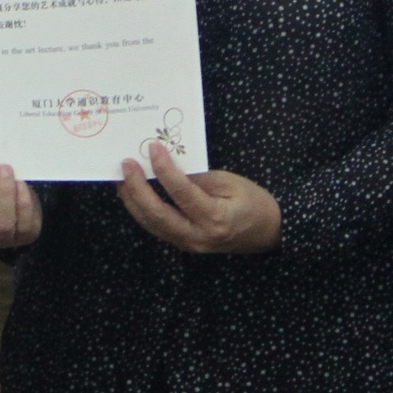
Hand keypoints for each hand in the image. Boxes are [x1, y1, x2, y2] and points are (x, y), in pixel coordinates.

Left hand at [116, 143, 278, 254]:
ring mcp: (189, 245)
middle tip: (127, 165)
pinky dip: (142, 211)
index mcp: (214, 218)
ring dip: (133, 201)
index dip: (164, 170)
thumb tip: (168, 166)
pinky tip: (135, 195)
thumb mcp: (231, 183)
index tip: (152, 148)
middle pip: (157, 214)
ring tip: (123, 178)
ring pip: (151, 224)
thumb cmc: (254, 203)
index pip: (181, 193)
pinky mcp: (185, 244)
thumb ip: (199, 177)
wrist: (269, 232)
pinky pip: (157, 228)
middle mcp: (198, 236)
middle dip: (137, 189)